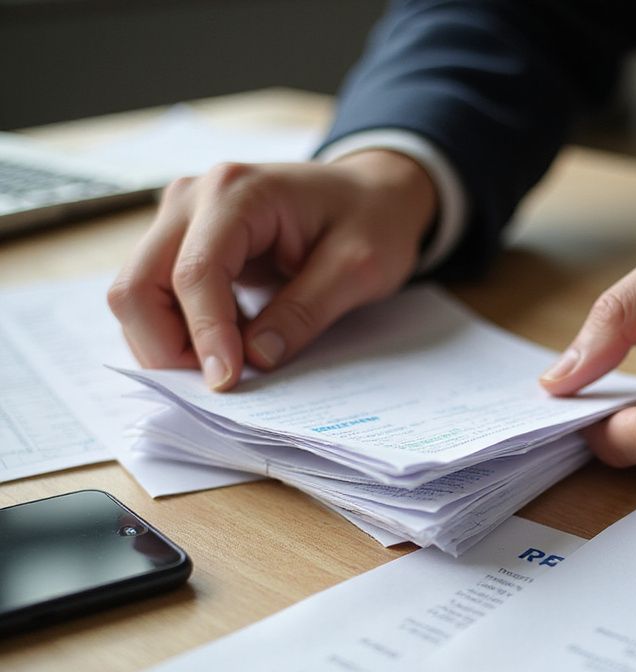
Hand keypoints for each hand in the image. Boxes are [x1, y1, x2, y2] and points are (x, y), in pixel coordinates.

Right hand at [108, 150, 437, 389]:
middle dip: (168, 349)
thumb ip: (306, 310)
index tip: (227, 382)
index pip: (194, 274)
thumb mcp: (358, 267)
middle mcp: (190, 199)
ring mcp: (178, 220)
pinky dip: (179, 334)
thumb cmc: (370, 220)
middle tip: (221, 385)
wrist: (369, 192)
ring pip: (136, 297)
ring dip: (169, 346)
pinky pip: (154, 300)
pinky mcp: (181, 244)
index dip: (205, 336)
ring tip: (229, 367)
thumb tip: (257, 358)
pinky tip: (226, 346)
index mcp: (235, 193)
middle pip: (137, 287)